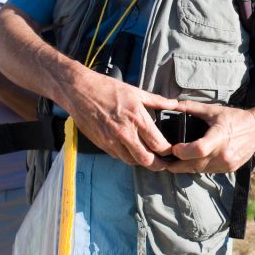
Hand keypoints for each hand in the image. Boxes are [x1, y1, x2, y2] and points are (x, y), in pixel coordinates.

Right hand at [65, 68, 180, 170]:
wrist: (80, 91)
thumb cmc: (107, 89)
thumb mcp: (136, 92)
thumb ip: (157, 101)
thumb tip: (174, 104)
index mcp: (137, 119)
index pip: (158, 144)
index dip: (167, 152)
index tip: (171, 151)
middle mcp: (125, 133)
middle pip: (146, 159)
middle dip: (158, 165)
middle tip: (164, 164)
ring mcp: (112, 141)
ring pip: (132, 161)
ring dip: (142, 162)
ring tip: (150, 159)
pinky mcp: (102, 144)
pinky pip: (119, 157)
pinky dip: (128, 157)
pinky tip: (132, 151)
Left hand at [165, 100, 254, 173]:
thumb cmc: (235, 118)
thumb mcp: (213, 110)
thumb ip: (191, 108)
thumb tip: (172, 105)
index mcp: (219, 137)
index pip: (198, 150)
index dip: (182, 151)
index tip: (173, 148)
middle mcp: (223, 154)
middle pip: (194, 165)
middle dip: (177, 165)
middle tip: (164, 162)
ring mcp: (226, 164)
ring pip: (200, 171)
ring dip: (186, 168)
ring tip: (174, 163)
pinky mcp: (229, 169)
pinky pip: (208, 171)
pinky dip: (198, 167)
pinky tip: (192, 162)